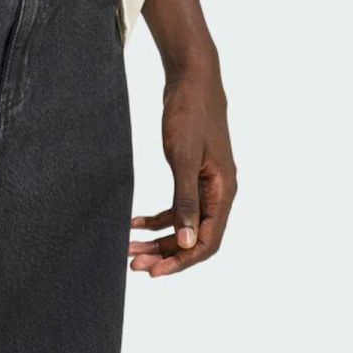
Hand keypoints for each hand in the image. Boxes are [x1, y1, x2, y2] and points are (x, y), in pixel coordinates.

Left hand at [130, 56, 235, 274]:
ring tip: (129, 249)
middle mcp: (220, 193)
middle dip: (165, 254)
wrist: (192, 80)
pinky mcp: (193, 174)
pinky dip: (157, 219)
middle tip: (134, 265)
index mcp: (224, 192)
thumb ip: (186, 201)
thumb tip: (188, 243)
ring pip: (184, 225)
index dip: (182, 261)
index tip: (154, 272)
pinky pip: (178, 207)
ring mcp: (207, 184)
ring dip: (158, 239)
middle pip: (195, 239)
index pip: (207, 242)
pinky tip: (134, 223)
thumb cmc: (190, 115)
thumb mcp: (183, 159)